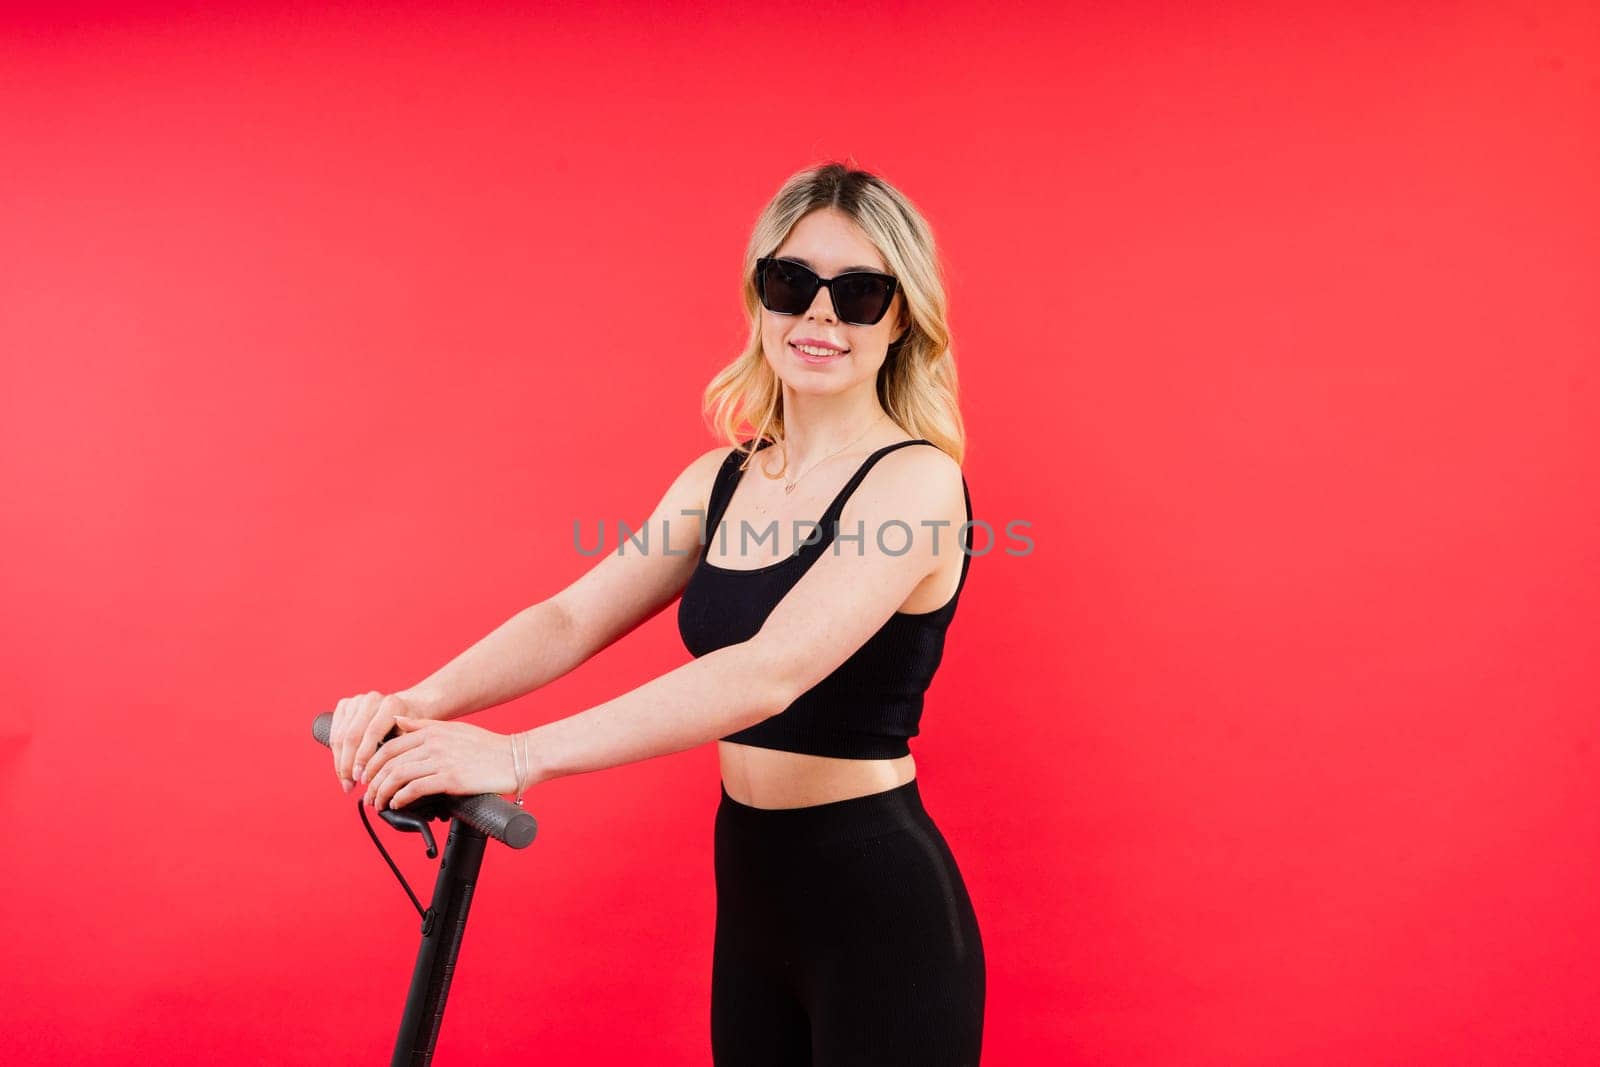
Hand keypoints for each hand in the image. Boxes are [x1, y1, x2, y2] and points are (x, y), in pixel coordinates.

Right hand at [329, 691, 418, 793]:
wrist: (406, 709)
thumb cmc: (411, 728)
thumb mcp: (414, 737)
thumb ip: (404, 750)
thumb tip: (391, 774)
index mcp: (391, 704)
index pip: (371, 733)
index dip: (364, 758)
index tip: (362, 779)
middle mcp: (372, 699)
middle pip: (352, 736)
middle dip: (348, 764)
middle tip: (350, 785)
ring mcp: (356, 701)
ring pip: (340, 736)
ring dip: (340, 762)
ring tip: (345, 782)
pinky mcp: (345, 705)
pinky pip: (335, 732)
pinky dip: (335, 753)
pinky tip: (341, 769)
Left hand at [359, 716, 524, 810]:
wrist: (515, 758)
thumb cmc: (487, 747)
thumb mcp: (453, 729)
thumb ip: (424, 726)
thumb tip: (397, 722)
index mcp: (432, 731)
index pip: (389, 746)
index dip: (372, 763)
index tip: (367, 777)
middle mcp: (433, 743)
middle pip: (388, 762)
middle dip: (372, 781)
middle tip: (367, 795)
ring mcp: (442, 760)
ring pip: (398, 776)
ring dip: (382, 792)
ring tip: (378, 804)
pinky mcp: (451, 779)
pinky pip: (415, 789)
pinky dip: (400, 798)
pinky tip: (397, 804)